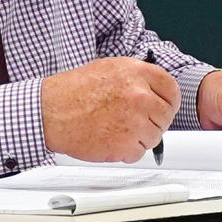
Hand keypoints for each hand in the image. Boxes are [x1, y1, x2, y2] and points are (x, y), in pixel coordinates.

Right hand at [41, 57, 180, 162]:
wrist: (50, 112)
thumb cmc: (72, 91)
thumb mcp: (109, 68)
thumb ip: (136, 78)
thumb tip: (154, 91)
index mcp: (136, 73)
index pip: (171, 89)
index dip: (168, 101)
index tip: (164, 107)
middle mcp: (139, 96)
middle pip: (165, 116)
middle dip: (153, 121)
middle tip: (135, 122)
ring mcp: (134, 121)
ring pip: (154, 136)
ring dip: (139, 137)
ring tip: (116, 129)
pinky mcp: (125, 144)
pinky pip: (139, 153)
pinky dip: (127, 151)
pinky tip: (111, 139)